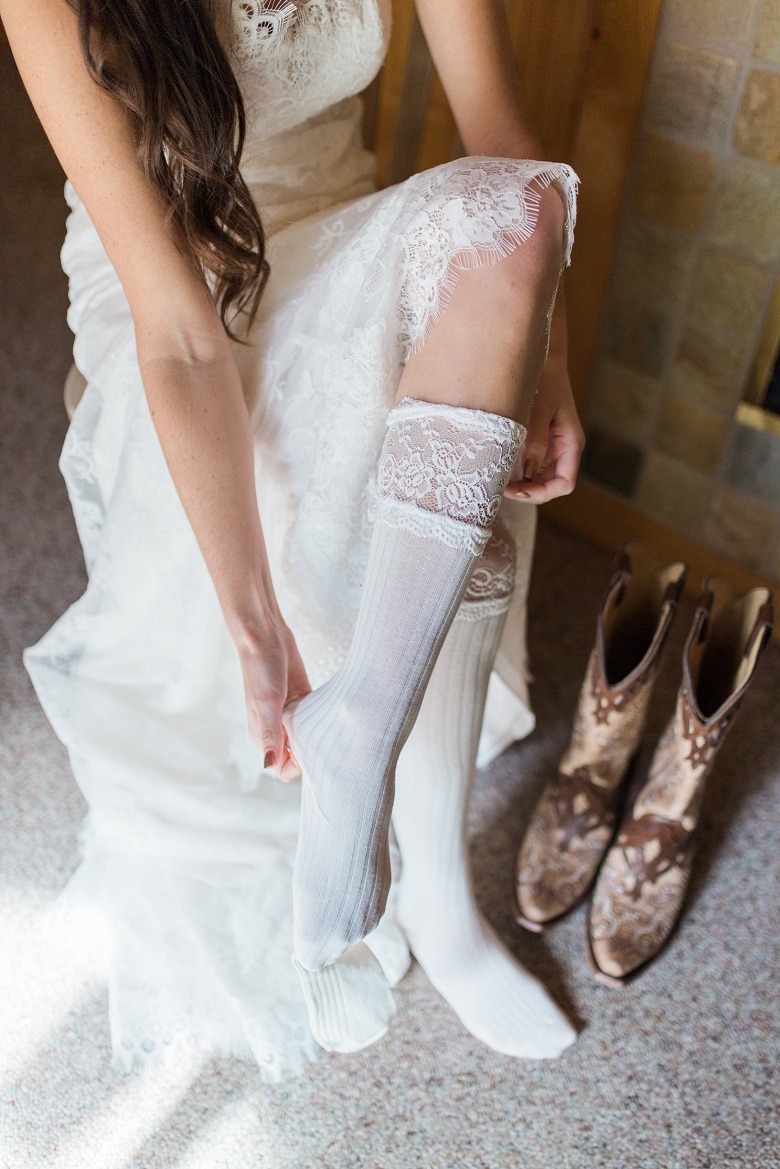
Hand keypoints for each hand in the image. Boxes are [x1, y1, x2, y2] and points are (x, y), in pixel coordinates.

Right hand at [236, 616, 311, 782]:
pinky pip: (313, 720)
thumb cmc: (260, 670)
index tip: (308, 747)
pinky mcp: (301, 701)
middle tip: (321, 735)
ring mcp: (289, 716)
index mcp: (263, 736)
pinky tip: (327, 713)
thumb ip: (270, 733)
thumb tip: (267, 764)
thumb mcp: (266, 703)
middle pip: (298, 756)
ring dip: (317, 736)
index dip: (297, 764)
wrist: (265, 637)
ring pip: (307, 739)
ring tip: (325, 724)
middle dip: (311, 753)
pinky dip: (320, 720)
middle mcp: (276, 730)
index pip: (282, 768)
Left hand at [504, 354, 584, 503]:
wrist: (542, 356)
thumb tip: (529, 471)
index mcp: (570, 442)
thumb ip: (536, 439)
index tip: (518, 490)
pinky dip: (516, 470)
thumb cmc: (545, 377)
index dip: (543, 492)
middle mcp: (562, 448)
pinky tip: (499, 467)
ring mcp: (550, 445)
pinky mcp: (538, 439)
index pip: (565, 483)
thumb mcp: (540, 407)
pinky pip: (530, 463)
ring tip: (497, 480)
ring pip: (538, 477)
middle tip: (500, 488)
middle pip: (550, 484)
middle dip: (528, 491)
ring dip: (521, 483)